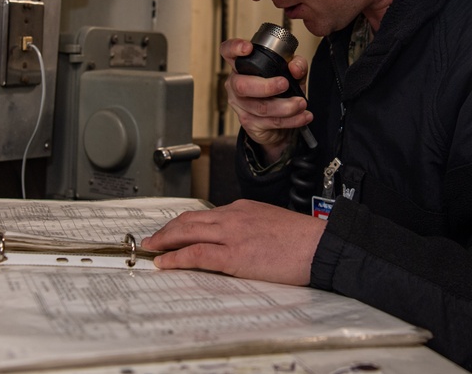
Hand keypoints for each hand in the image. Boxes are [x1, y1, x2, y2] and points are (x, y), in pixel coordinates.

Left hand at [141, 199, 325, 285]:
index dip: (183, 224)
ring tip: (151, 249)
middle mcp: (233, 216)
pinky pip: (196, 254)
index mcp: (243, 208)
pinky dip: (176, 258)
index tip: (172, 231)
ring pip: (187, 232)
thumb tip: (237, 242)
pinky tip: (165, 263)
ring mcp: (232, 234)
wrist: (320, 245)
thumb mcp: (271, 223)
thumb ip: (250, 228)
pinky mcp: (234, 255)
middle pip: (189, 220)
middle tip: (152, 239)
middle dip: (166, 230)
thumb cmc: (303, 240)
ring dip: (164, 241)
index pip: (204, 215)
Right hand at [222, 37, 312, 161]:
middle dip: (266, 86)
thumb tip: (294, 67)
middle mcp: (236, 84)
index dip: (234, 48)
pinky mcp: (249, 122)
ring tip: (301, 103)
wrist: (278, 123)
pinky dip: (291, 120)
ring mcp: (240, 105)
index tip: (248, 48)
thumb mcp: (291, 74)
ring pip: (260, 107)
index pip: (228, 52)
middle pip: (241, 85)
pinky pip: (270, 121)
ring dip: (285, 106)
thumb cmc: (281, 92)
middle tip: (285, 84)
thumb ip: (297, 65)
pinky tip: (303, 116)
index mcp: (243, 66)